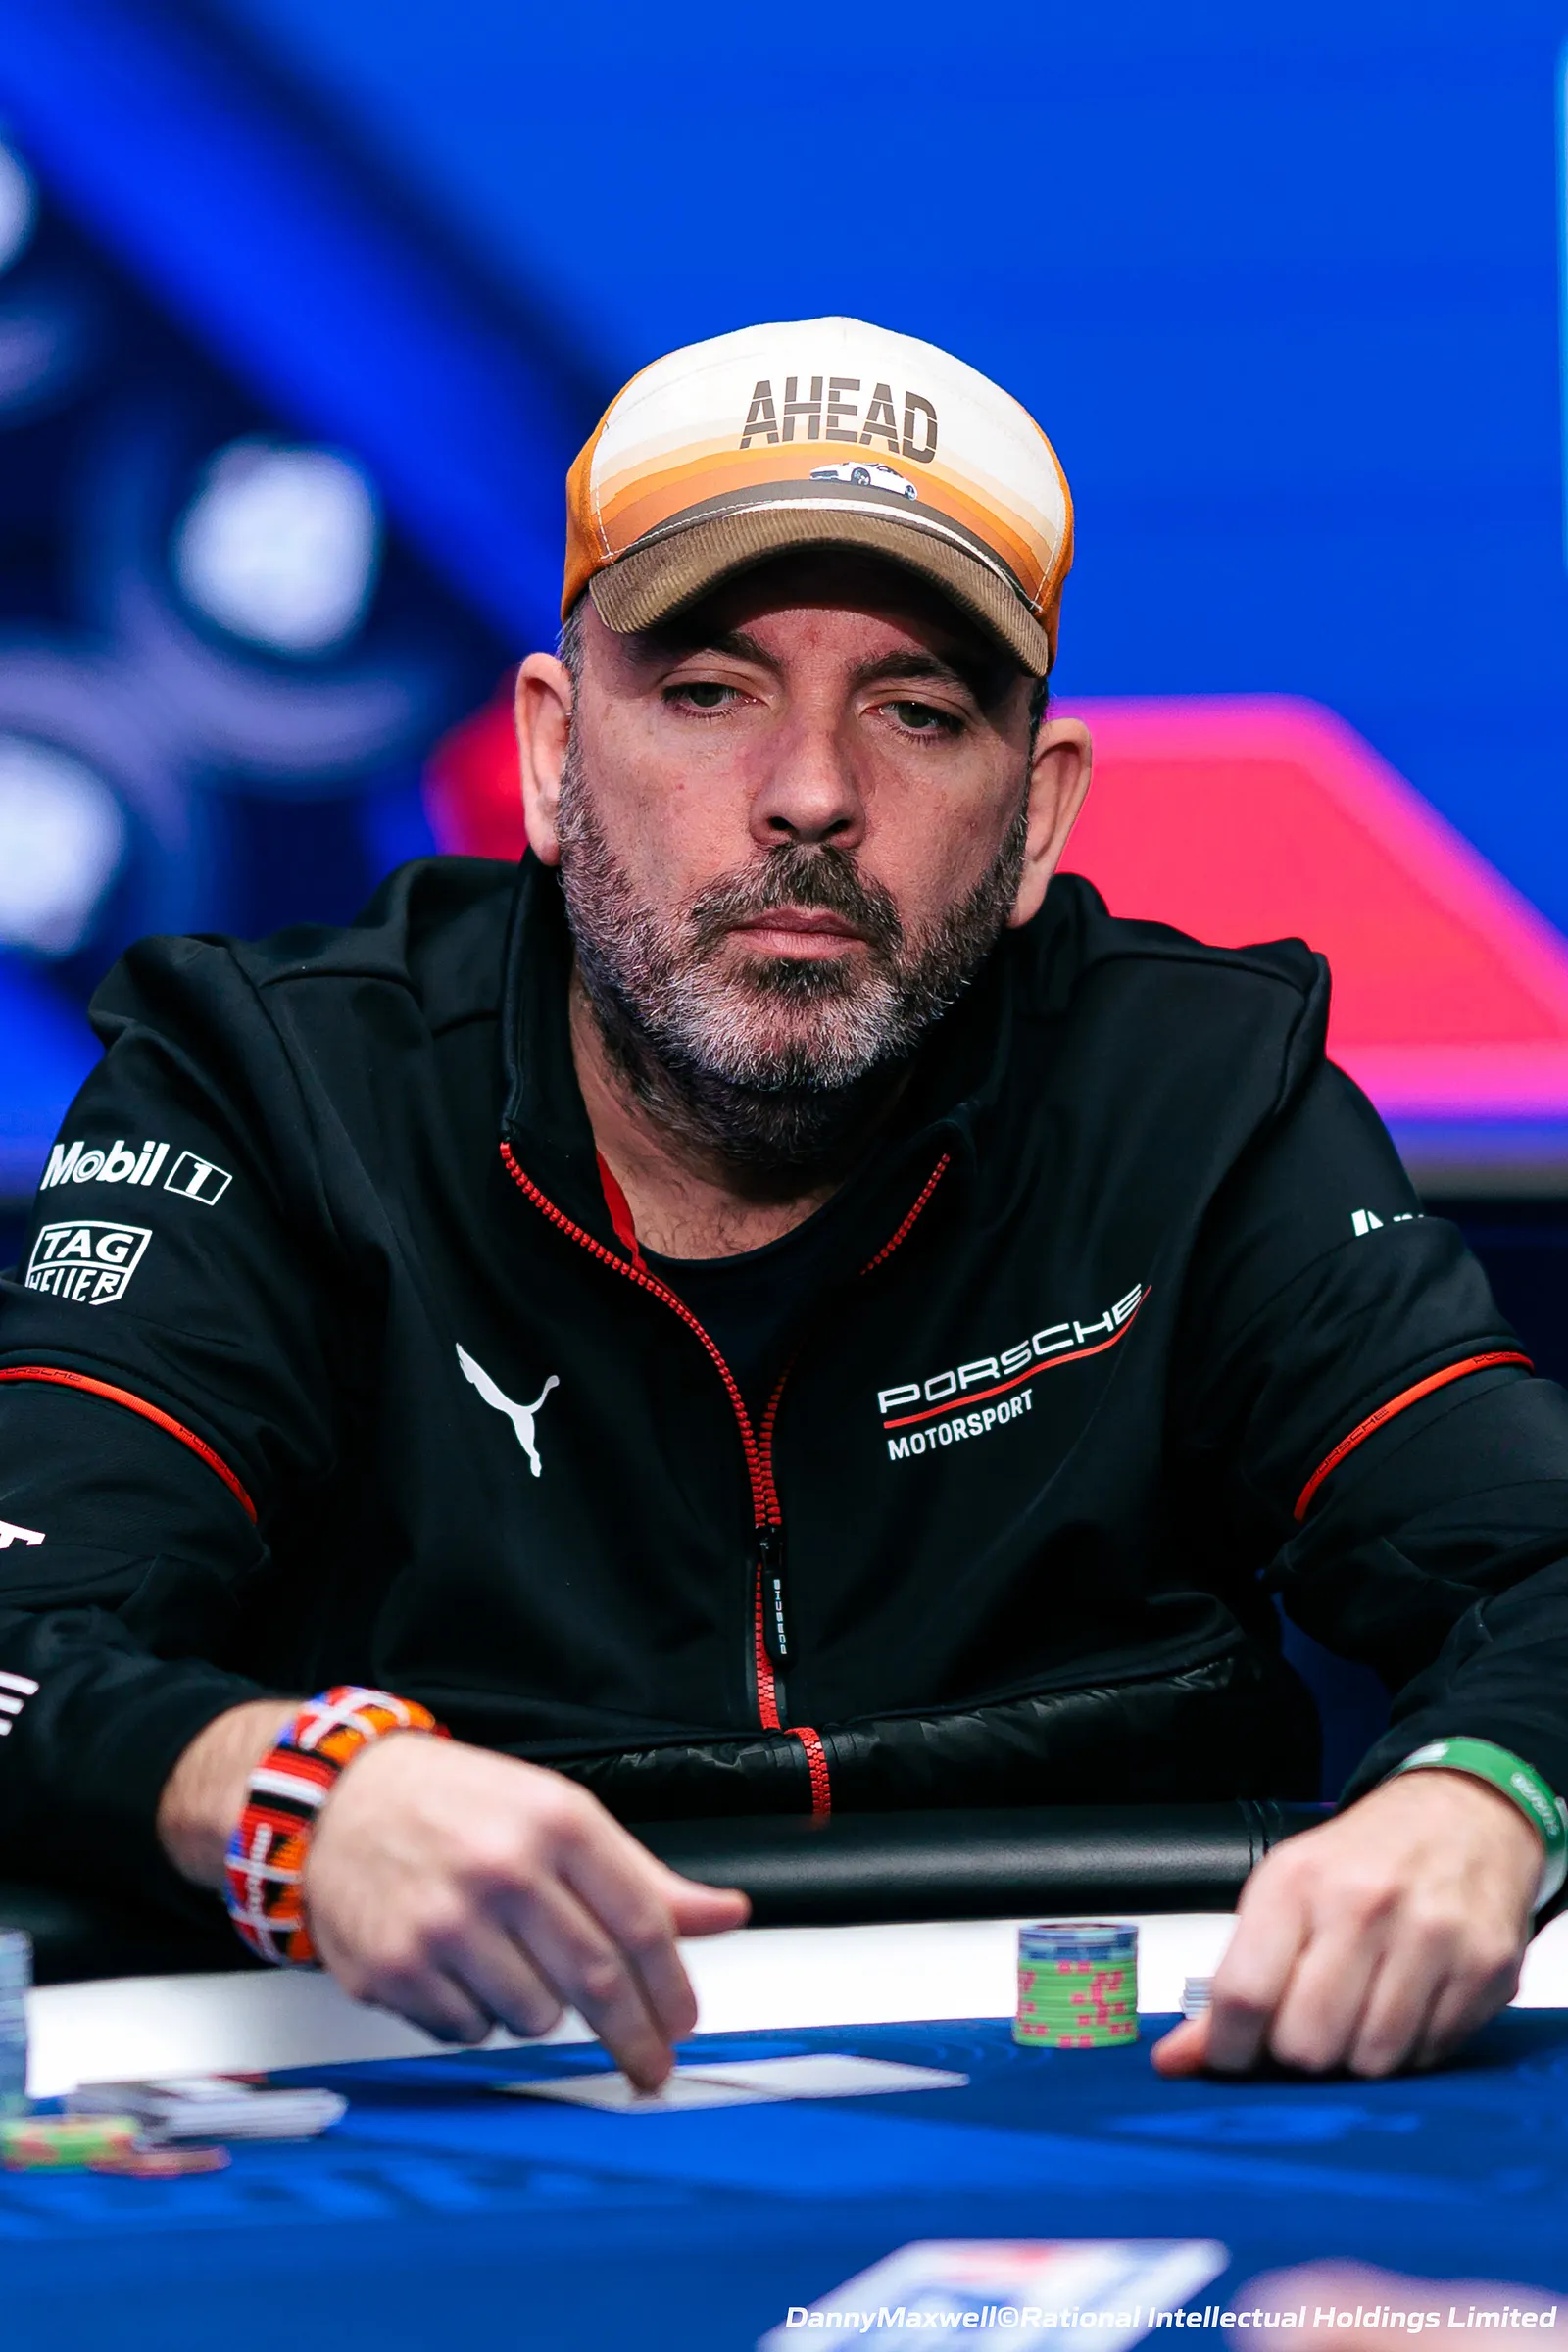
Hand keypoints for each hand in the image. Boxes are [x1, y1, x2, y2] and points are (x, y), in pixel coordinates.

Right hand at [301, 1736, 747, 2088]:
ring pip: (534, 2017)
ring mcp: (444, 1923)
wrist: (342, 1799)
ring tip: (512, 1963)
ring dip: (541, 2011)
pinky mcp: (394, 1968)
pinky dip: (478, 2015)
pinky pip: (468, 2030)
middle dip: (635, 2038)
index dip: (673, 1988)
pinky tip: (461, 1968)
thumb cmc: (455, 1804)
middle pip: (597, 1983)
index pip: (641, 1924)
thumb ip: (640, 1876)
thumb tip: (726, 1913)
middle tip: (650, 2066)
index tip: (683, 2023)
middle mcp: (502, 1870)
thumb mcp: (556, 1813)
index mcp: (555, 1822)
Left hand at [1152, 1770, 1539, 2078]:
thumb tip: (1175, 2061)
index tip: (1233, 2060)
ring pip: (1371, 2061)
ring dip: (1356, 2056)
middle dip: (1298, 2054)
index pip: (1244, 1995)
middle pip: (1308, 2043)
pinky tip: (1407, 2005)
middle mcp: (1363, 1905)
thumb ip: (1232, 1983)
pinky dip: (1411, 2050)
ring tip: (1359, 2012)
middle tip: (1306, 2027)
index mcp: (1295, 1882)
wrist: (1458, 1818)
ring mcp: (1430, 1936)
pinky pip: (1429, 2055)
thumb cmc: (1359, 1862)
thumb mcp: (1281, 1897)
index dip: (1229, 2050)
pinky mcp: (1484, 1966)